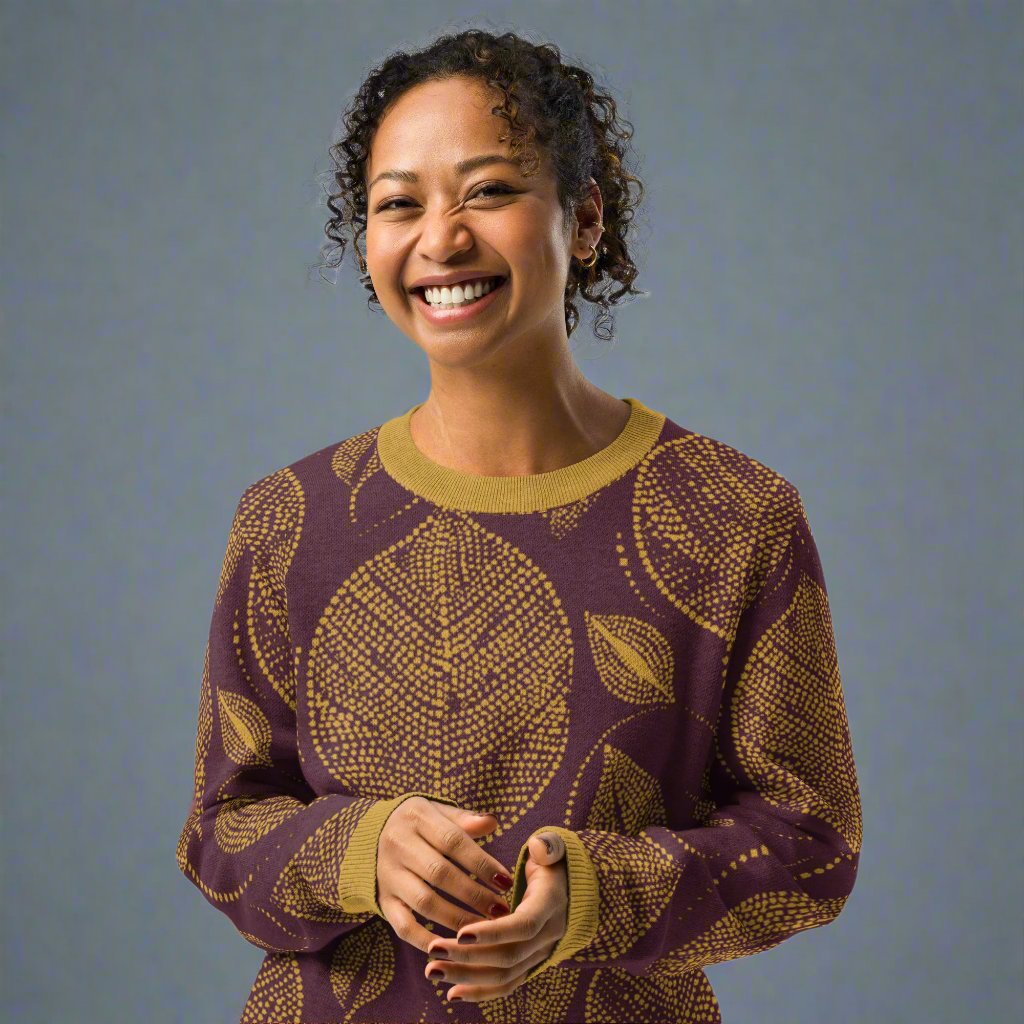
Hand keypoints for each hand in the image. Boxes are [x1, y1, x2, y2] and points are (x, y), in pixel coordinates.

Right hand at [376, 798, 515, 953]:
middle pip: (440, 874)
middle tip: (502, 910)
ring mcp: (388, 875)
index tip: (506, 882)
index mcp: (416, 817)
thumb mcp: (437, 812)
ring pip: (425, 902)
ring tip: (486, 929)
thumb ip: (464, 820)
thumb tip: (492, 823)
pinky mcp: (383, 901)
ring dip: (458, 918)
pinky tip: (453, 946)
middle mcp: (398, 845)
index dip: (482, 863)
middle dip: (475, 894)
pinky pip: (403, 926)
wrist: (370, 837)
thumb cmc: (418, 825)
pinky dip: (427, 940)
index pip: (453, 841)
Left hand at [422, 831, 568, 1003]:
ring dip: (467, 977)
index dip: (493, 932)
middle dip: (469, 957)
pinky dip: (480, 992)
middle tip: (433, 951)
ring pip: (504, 975)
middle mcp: (548, 936)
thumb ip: (547, 845)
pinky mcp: (529, 965)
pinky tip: (451, 993)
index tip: (460, 933)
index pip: (523, 926)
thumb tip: (538, 847)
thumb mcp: (552, 848)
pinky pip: (506, 985)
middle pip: (508, 956)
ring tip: (433, 971)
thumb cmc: (551, 862)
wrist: (569, 888)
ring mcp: (539, 954)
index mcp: (550, 905)